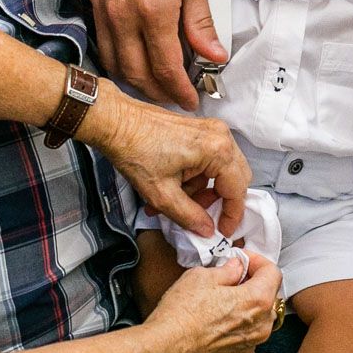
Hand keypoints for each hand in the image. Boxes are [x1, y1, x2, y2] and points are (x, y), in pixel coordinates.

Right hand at [87, 0, 224, 108]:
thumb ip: (200, 22)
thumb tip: (213, 55)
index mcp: (154, 11)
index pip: (166, 69)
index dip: (179, 90)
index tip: (190, 99)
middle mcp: (122, 16)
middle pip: (136, 74)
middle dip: (157, 92)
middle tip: (175, 96)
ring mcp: (103, 9)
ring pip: (114, 63)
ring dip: (135, 80)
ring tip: (156, 83)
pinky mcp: (92, 0)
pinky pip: (102, 43)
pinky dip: (117, 59)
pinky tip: (134, 57)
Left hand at [88, 88, 250, 237]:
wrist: (115, 121)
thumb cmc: (135, 152)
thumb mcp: (162, 194)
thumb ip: (190, 216)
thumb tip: (207, 230)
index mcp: (217, 149)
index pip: (237, 189)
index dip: (232, 215)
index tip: (223, 231)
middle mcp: (220, 135)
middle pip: (233, 178)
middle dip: (215, 201)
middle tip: (198, 217)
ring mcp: (209, 130)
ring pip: (218, 171)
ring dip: (200, 191)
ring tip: (171, 205)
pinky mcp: (198, 130)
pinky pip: (207, 160)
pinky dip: (193, 178)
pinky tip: (170, 189)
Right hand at [144, 255, 283, 352]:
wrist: (166, 350)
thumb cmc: (182, 314)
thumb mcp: (203, 276)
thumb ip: (227, 269)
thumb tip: (235, 267)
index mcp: (258, 301)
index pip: (273, 272)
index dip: (256, 260)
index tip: (240, 258)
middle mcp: (261, 325)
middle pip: (269, 293)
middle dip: (253, 279)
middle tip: (232, 272)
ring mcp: (251, 342)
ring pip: (260, 313)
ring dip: (248, 300)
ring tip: (224, 293)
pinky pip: (248, 329)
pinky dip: (240, 318)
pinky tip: (218, 313)